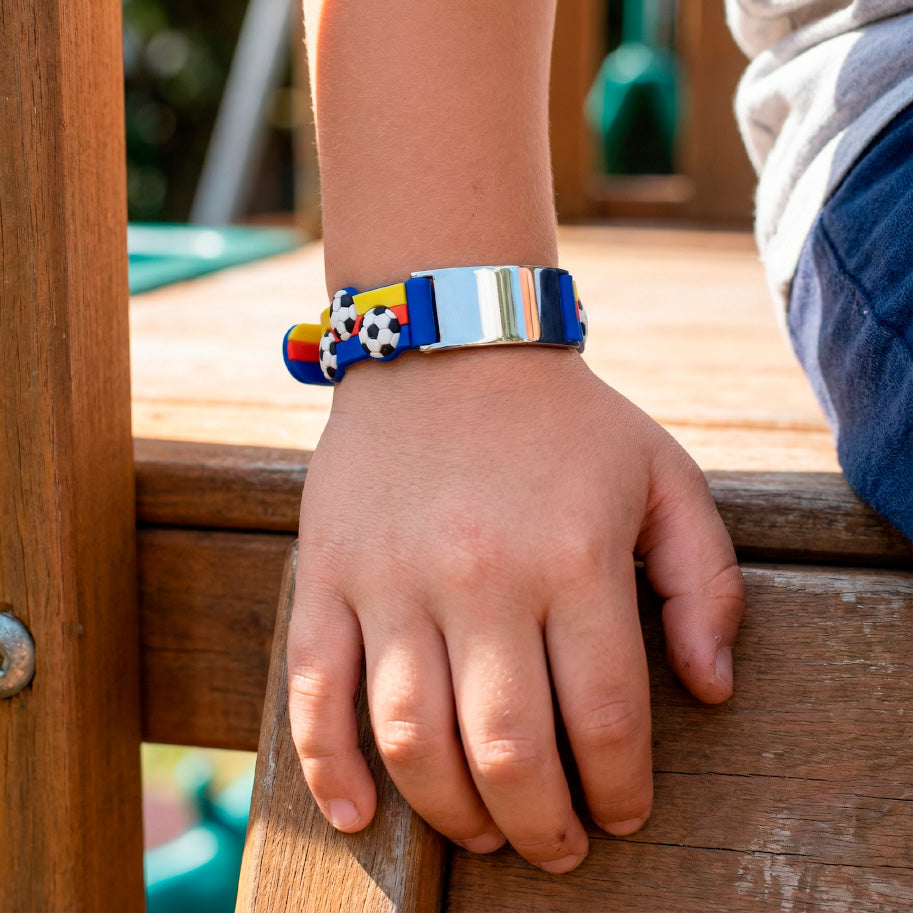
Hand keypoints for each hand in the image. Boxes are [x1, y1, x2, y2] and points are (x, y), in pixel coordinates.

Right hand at [288, 347, 744, 873]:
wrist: (449, 346)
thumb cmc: (565, 422)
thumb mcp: (664, 476)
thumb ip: (707, 582)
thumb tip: (711, 689)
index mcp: (573, 556)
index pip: (605, 716)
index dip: (620, 787)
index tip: (623, 810)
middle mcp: (480, 575)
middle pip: (507, 749)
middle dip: (542, 826)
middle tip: (560, 848)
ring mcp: (392, 578)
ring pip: (411, 737)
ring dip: (453, 814)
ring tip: (485, 832)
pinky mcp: (329, 573)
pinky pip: (315, 691)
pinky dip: (331, 768)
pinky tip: (361, 816)